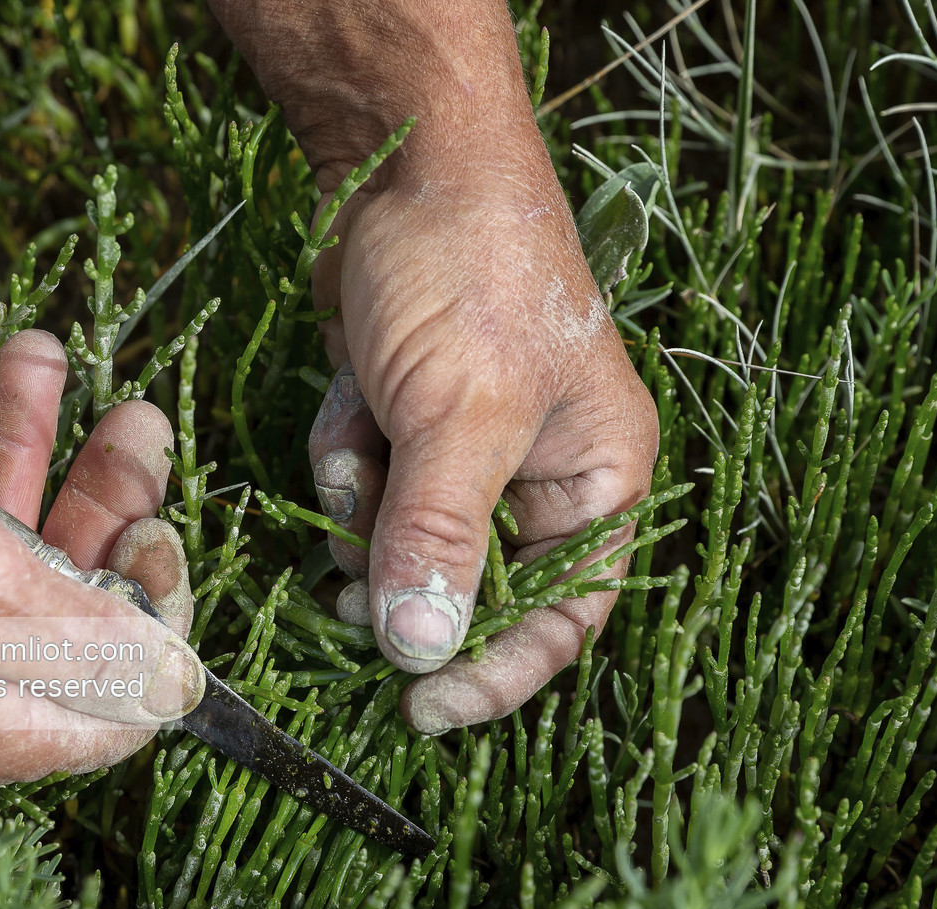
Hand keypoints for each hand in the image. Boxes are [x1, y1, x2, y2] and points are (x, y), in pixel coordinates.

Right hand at [0, 289, 197, 783]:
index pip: (127, 693)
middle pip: (70, 597)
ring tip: (35, 353)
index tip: (154, 532)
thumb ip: (90, 636)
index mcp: (2, 723)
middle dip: (102, 492)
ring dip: (23, 442)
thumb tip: (184, 684)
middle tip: (134, 417)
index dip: (158, 611)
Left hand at [210, 0, 659, 732]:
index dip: (496, 672)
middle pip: (461, 584)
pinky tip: (346, 396)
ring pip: (394, 540)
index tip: (420, 712)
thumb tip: (423, 653)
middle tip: (349, 573)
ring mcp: (461, 451)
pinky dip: (341, 453)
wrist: (400, 167)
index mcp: (595, 480)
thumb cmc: (469, 278)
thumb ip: (443, 537)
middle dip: (399, 570)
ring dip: (360, 503)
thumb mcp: (460, 415)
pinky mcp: (401, 426)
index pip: (561, 615)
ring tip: (361, 434)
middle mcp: (535, 476)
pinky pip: (360, 487)